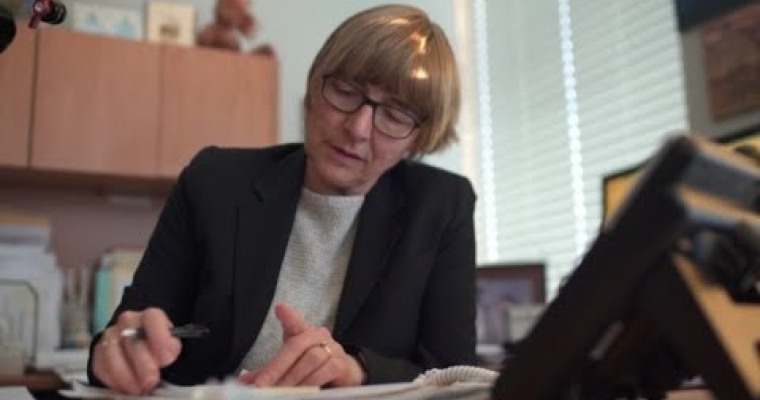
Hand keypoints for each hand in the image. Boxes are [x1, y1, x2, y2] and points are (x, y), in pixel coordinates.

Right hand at [91, 308, 180, 394]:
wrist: (139, 348)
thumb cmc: (158, 347)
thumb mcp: (170, 347)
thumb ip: (169, 349)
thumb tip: (164, 358)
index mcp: (149, 316)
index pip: (152, 318)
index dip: (160, 338)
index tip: (166, 359)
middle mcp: (128, 322)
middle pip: (131, 339)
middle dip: (142, 364)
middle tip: (151, 381)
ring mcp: (111, 335)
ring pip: (112, 352)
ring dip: (125, 374)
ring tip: (138, 389)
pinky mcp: (99, 352)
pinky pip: (100, 365)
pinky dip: (113, 379)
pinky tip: (125, 388)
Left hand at [238, 303, 365, 386]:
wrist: (343, 376)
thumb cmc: (312, 368)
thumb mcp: (289, 367)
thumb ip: (269, 372)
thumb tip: (244, 382)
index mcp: (304, 333)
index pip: (295, 323)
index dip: (288, 316)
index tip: (280, 308)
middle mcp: (319, 336)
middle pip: (297, 345)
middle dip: (278, 366)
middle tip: (263, 384)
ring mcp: (333, 348)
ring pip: (312, 359)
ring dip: (294, 377)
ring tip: (281, 391)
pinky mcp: (343, 364)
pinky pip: (327, 370)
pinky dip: (313, 382)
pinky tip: (303, 391)